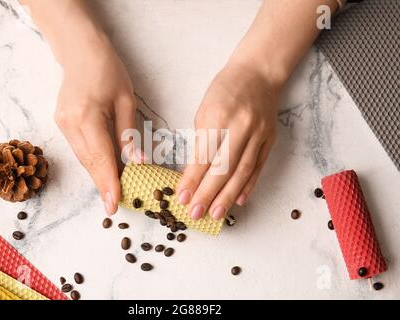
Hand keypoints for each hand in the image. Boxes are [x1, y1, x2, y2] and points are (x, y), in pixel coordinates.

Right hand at [54, 37, 140, 215]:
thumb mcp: (126, 100)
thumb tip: (137, 162)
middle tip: (113, 206)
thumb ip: (128, 133)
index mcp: (87, 116)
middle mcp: (69, 124)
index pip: (100, 157)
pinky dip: (92, 161)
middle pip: (88, 162)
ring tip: (111, 193)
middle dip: (102, 185)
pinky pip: (80, 149)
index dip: (108, 182)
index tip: (113, 204)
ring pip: (83, 158)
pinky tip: (103, 170)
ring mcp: (62, 124)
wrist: (80, 51)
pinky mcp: (62, 123)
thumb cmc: (108, 70)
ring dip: (97, 175)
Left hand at [177, 62, 279, 219]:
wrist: (258, 73)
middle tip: (196, 213)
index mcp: (219, 117)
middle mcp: (241, 127)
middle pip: (224, 168)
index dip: (192, 180)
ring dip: (228, 196)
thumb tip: (194, 173)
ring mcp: (259, 134)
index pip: (204, 156)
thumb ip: (202, 141)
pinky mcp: (270, 139)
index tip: (183, 198)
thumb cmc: (225, 90)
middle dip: (208, 194)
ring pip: (242, 171)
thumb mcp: (205, 110)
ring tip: (215, 214)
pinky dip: (248, 185)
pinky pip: (259, 166)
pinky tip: (239, 200)